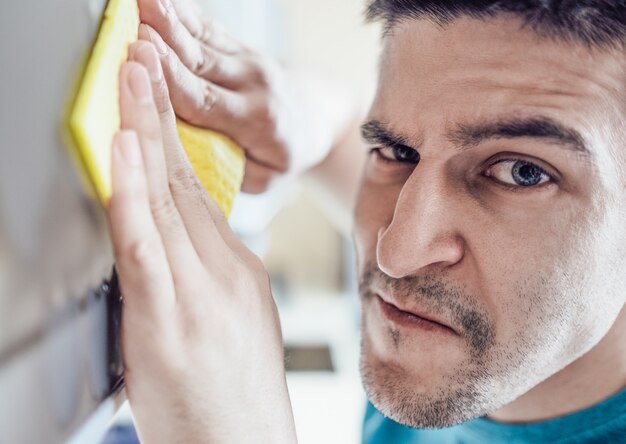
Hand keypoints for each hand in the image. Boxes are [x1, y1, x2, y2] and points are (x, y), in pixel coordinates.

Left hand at [107, 41, 296, 442]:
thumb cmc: (235, 398)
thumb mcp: (234, 323)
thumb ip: (210, 277)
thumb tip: (181, 245)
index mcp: (238, 271)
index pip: (196, 192)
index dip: (171, 139)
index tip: (156, 99)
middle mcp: (225, 273)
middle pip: (183, 182)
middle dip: (159, 116)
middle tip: (144, 63)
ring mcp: (200, 296)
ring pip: (165, 201)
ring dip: (144, 134)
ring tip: (133, 80)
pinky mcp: (172, 324)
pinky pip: (147, 246)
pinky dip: (134, 194)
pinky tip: (128, 153)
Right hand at [135, 0, 345, 192]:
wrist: (312, 117)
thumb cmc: (281, 153)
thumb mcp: (263, 176)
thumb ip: (228, 168)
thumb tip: (185, 160)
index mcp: (256, 120)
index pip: (204, 101)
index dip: (170, 81)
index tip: (140, 62)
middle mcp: (251, 83)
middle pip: (198, 61)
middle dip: (163, 43)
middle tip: (132, 26)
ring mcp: (245, 59)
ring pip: (201, 37)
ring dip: (168, 18)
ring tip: (139, 1)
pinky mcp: (236, 45)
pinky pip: (206, 25)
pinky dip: (181, 11)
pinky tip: (157, 0)